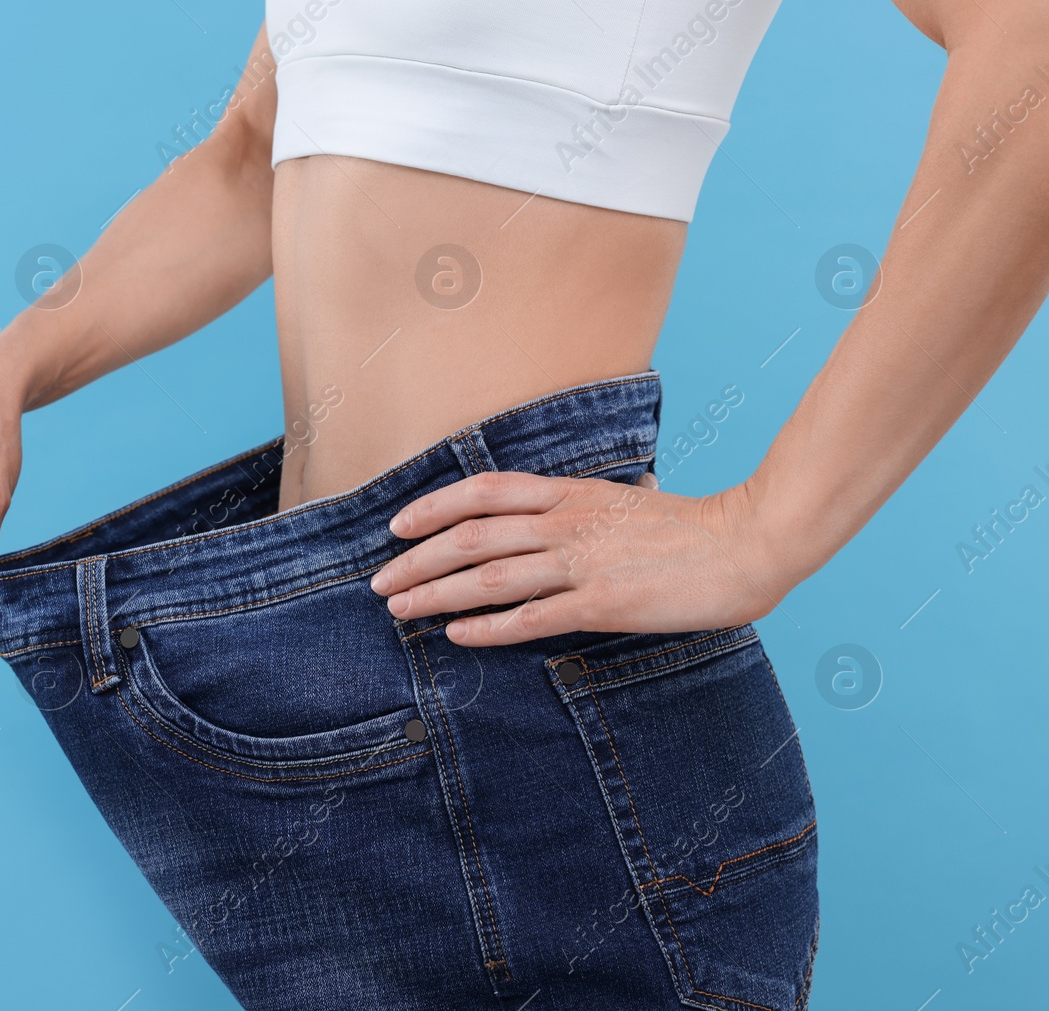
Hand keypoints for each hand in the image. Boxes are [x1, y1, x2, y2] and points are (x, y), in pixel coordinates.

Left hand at [368, 471, 788, 645]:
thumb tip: (603, 496)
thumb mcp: (633, 499)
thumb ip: (601, 501)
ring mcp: (581, 563)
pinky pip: (529, 618)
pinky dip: (486, 628)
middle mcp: (566, 523)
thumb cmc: (694, 526)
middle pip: (469, 537)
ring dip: (435, 594)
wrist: (748, 543)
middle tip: (379, 582)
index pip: (483, 491)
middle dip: (415, 561)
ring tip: (399, 610)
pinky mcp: (601, 604)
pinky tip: (456, 636)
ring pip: (487, 578)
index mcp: (570, 494)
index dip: (432, 507)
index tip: (397, 526)